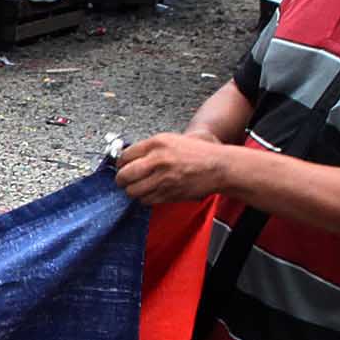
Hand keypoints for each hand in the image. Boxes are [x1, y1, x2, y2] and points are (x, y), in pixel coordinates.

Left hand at [114, 131, 240, 205]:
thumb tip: (130, 155)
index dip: (120, 163)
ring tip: (137, 188)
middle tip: (123, 180)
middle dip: (121, 180)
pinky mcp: (169, 193)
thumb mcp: (173, 139)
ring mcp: (163, 178)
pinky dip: (145, 198)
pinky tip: (150, 193)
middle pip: (124, 175)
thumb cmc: (200, 152)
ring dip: (133, 191)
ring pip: (133, 191)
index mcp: (157, 143)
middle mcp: (158, 160)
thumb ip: (151, 147)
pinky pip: (147, 200)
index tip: (121, 166)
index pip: (125, 155)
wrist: (220, 167)